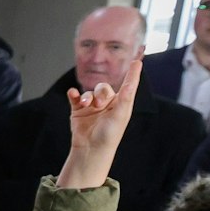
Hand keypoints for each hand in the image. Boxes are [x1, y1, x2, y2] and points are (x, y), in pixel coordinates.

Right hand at [57, 50, 143, 189]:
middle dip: (100, 92)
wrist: (91, 149)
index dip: (132, 74)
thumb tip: (134, 80)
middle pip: (103, 88)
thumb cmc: (110, 134)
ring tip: (85, 105)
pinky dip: (74, 94)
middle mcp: (107, 104)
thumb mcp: (121, 114)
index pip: (127, 85)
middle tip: (99, 103)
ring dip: (86, 97)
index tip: (136, 62)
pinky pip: (75, 96)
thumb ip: (126, 95)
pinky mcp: (78, 110)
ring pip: (88, 92)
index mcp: (121, 105)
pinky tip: (73, 94)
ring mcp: (92, 106)